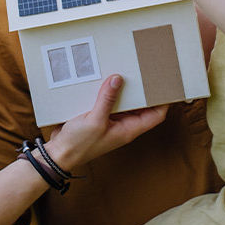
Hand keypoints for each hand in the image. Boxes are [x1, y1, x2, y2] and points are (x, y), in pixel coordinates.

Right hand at [45, 75, 165, 173]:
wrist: (58, 154)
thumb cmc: (79, 144)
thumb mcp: (95, 120)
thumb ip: (107, 99)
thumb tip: (118, 79)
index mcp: (129, 129)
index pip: (155, 116)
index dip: (163, 102)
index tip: (166, 85)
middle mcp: (123, 125)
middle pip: (141, 107)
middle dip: (144, 91)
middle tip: (146, 72)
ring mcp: (111, 121)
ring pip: (125, 103)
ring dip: (125, 90)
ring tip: (127, 71)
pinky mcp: (98, 116)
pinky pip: (109, 102)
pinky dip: (109, 92)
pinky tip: (105, 80)